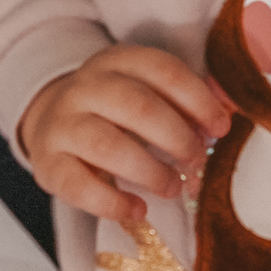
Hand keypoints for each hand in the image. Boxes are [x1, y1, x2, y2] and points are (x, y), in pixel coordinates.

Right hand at [17, 45, 231, 225]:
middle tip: (196, 160)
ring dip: (150, 171)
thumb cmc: (114, 112)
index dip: (198, 99)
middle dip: (177, 137)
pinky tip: (137, 209)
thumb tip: (223, 118)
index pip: (162, 70)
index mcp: (116, 61)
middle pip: (137, 106)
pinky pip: (78, 185)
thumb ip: (183, 103)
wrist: (52, 122)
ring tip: (172, 186)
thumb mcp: (145, 92)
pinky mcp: (47, 163)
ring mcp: (62, 124)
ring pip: (107, 145)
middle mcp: (85, 87)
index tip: (221, 127)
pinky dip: (112, 202)